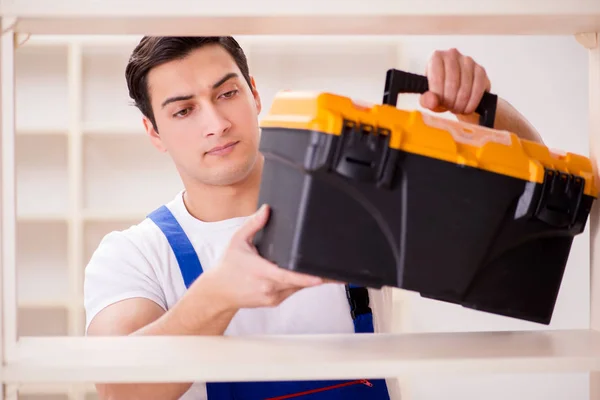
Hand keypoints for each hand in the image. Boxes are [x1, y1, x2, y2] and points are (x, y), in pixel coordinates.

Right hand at [205, 204, 325, 310]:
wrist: (218, 292)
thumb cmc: (228, 265)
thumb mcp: (238, 241)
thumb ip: (253, 224)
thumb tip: (266, 209)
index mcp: (261, 272)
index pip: (286, 276)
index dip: (305, 278)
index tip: (319, 278)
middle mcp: (267, 287)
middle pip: (298, 283)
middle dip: (316, 276)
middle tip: (334, 270)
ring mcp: (272, 297)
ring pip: (297, 288)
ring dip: (310, 280)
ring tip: (324, 271)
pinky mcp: (274, 302)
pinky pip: (292, 292)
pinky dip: (299, 283)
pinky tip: (306, 276)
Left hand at [420, 48, 490, 116]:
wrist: (455, 94)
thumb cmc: (439, 93)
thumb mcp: (428, 98)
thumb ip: (426, 100)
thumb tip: (432, 101)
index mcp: (436, 58)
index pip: (437, 78)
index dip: (438, 95)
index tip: (440, 104)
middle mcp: (452, 55)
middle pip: (452, 82)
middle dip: (450, 101)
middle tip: (449, 108)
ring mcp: (468, 61)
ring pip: (465, 86)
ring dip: (461, 103)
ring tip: (456, 109)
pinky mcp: (481, 70)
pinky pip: (478, 88)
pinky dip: (472, 102)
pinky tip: (467, 108)